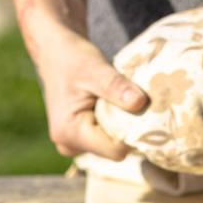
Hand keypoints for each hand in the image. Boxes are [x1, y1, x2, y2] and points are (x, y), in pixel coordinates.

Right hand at [20, 8, 148, 159]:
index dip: (133, 132)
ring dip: (120, 124)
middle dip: (127, 128)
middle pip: (113, 149)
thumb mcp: (95, 68)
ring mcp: (72, 143)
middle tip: (134, 101)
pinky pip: (104, 137)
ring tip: (119, 99)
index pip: (114, 149)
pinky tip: (111, 104)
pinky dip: (112, 122)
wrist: (56, 53)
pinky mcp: (78, 138)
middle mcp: (68, 144)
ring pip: (110, 144)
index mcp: (69, 132)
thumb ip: (116, 87)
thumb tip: (140, 103)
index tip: (146, 111)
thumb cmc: (73, 59)